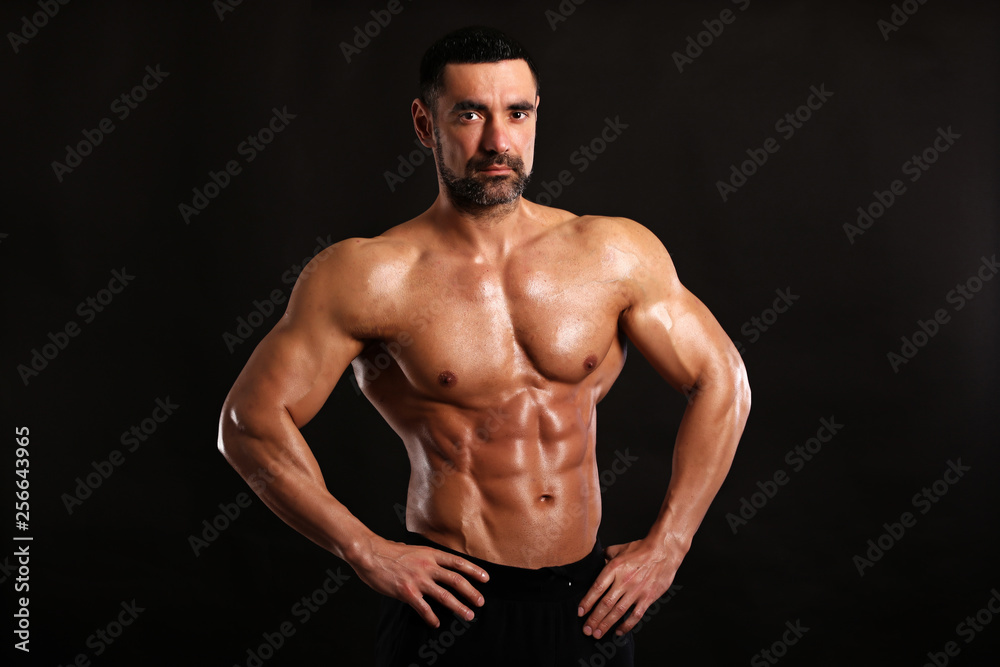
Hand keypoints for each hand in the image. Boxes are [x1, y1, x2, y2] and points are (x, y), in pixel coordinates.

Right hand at [350, 536, 489, 627]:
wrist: (370, 554)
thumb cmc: (389, 552)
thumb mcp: (413, 549)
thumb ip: (426, 557)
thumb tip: (435, 563)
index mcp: (430, 554)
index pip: (458, 562)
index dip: (474, 570)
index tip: (485, 578)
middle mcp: (427, 565)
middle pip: (456, 580)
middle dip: (471, 592)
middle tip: (480, 601)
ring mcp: (418, 579)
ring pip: (444, 596)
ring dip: (459, 607)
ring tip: (468, 615)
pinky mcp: (407, 592)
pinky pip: (424, 608)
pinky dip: (432, 617)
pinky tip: (436, 623)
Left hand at [577, 537, 682, 638]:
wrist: (663, 551)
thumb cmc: (641, 549)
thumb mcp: (618, 549)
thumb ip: (605, 556)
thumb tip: (595, 562)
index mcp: (614, 568)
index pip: (597, 588)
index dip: (587, 602)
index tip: (580, 612)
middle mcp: (623, 581)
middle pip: (605, 604)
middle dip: (594, 619)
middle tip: (586, 630)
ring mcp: (636, 591)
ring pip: (618, 612)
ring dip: (606, 624)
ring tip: (597, 634)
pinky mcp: (647, 598)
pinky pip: (635, 615)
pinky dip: (626, 625)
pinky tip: (618, 631)